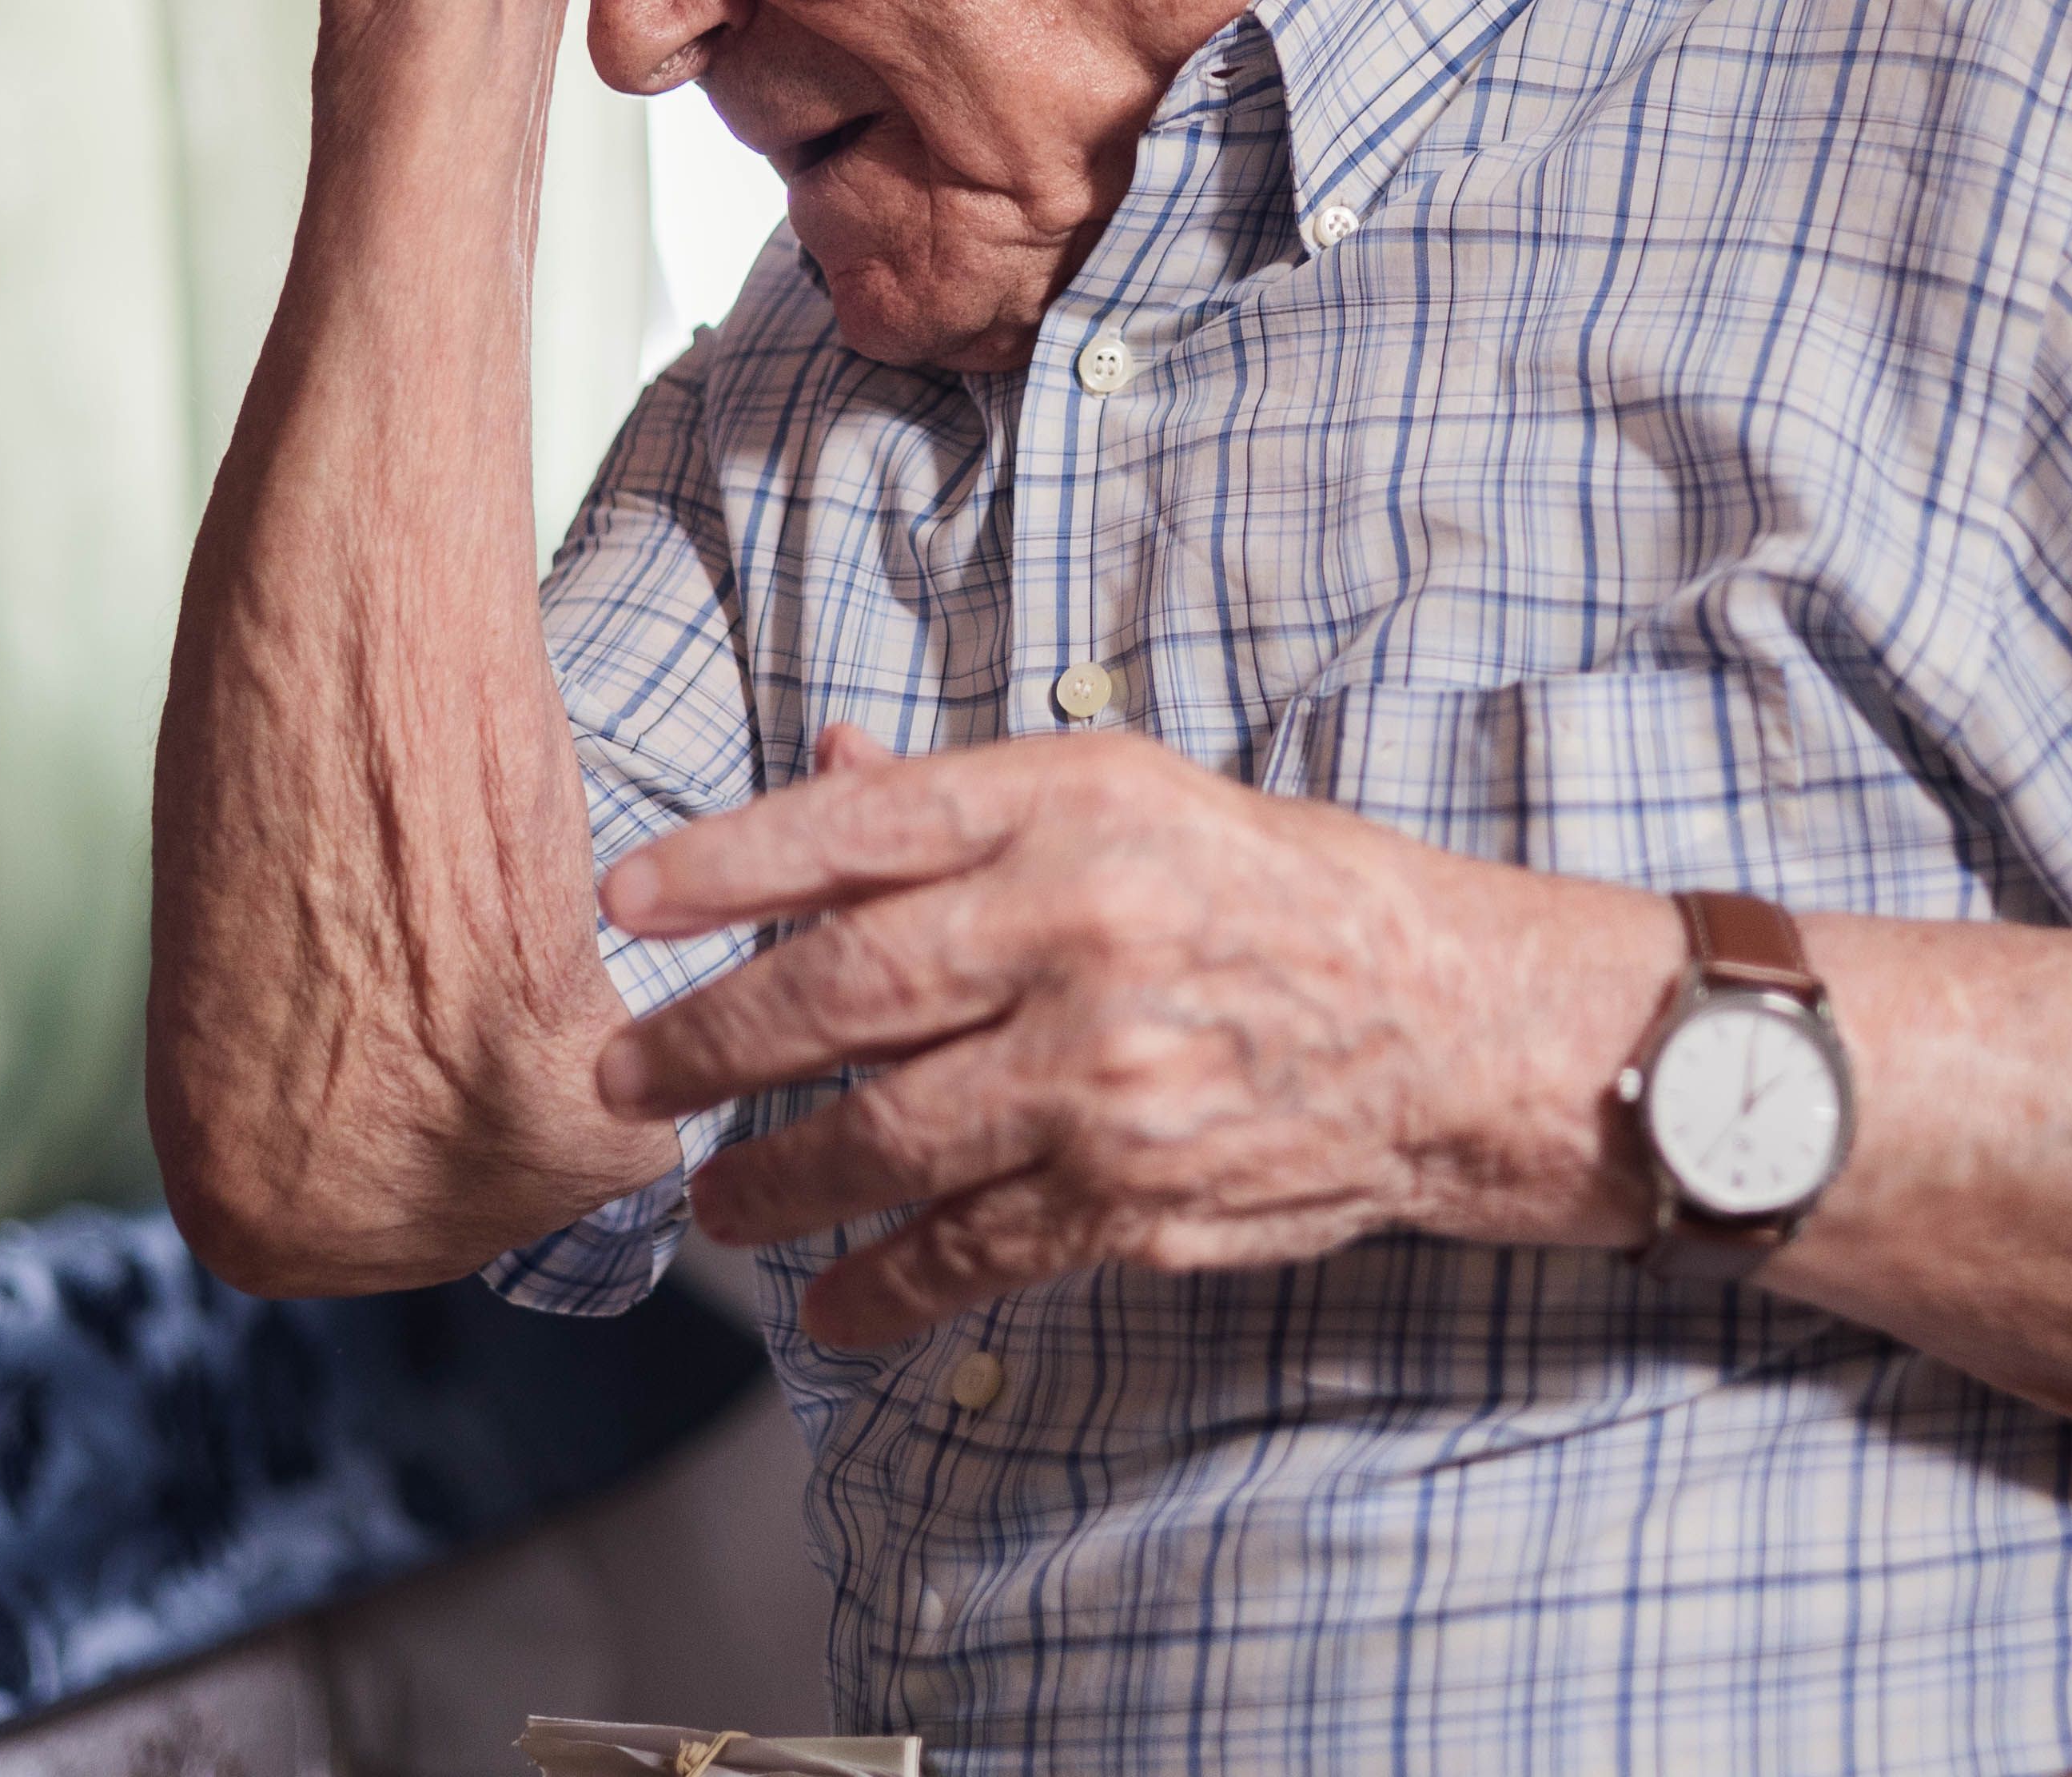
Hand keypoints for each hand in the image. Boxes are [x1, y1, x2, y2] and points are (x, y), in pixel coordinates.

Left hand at [592, 723, 1680, 1348]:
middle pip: (842, 995)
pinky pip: (969, 1251)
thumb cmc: (1275, 890)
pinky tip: (828, 1302)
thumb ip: (965, 803)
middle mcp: (1078, 934)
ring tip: (711, 1198)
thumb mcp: (1130, 795)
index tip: (622, 901)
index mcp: (1073, 808)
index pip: (855, 830)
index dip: (720, 864)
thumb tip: (823, 769)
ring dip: (771, 1180)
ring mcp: (1103, 1077)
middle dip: (705, 1042)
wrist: (1449, 1024)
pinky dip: (882, 1287)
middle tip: (624, 1075)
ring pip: (884, 1139)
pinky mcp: (1130, 1194)